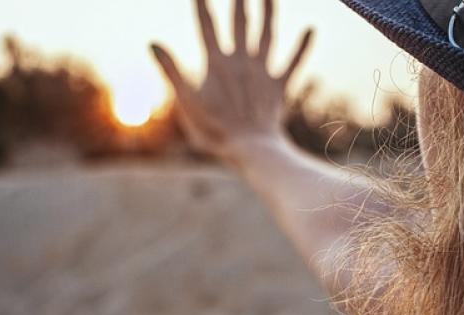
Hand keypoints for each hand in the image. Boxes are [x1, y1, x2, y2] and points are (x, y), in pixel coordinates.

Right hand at [151, 0, 312, 164]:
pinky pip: (293, 63)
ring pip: (267, 35)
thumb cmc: (214, 131)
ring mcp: (263, 73)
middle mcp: (241, 62)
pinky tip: (311, 30)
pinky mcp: (279, 87)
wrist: (250, 149)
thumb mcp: (186, 102)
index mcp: (217, 64)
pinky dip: (302, 47)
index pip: (206, 27)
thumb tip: (152, 43)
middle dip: (239, 1)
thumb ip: (171, 71)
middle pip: (240, 23)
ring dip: (268, 12)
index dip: (201, 6)